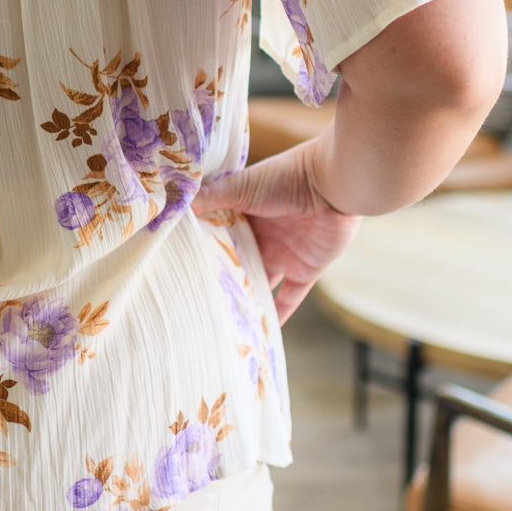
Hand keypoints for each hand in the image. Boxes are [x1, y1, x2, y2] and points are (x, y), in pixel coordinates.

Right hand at [190, 140, 361, 322]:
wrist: (334, 186)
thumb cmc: (286, 177)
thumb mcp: (242, 186)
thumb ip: (212, 196)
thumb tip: (177, 203)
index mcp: (245, 210)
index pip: (218, 232)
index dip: (202, 247)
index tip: (178, 264)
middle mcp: (263, 233)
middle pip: (238, 260)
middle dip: (222, 277)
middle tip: (194, 299)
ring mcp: (284, 253)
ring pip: (261, 281)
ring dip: (247, 298)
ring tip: (222, 321)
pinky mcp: (306, 269)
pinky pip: (290, 297)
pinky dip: (279, 314)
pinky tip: (262, 333)